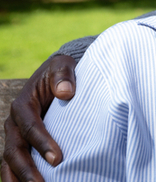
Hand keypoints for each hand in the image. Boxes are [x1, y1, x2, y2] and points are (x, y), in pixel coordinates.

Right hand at [1, 55, 76, 181]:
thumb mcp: (62, 66)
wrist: (54, 76)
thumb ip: (63, 76)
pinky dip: (18, 178)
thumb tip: (65, 92)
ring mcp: (14, 136)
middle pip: (15, 150)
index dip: (42, 143)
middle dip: (27, 170)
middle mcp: (14, 123)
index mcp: (22, 105)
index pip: (31, 127)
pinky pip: (14, 165)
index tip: (58, 159)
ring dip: (19, 179)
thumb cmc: (60, 73)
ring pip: (9, 162)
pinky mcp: (20, 144)